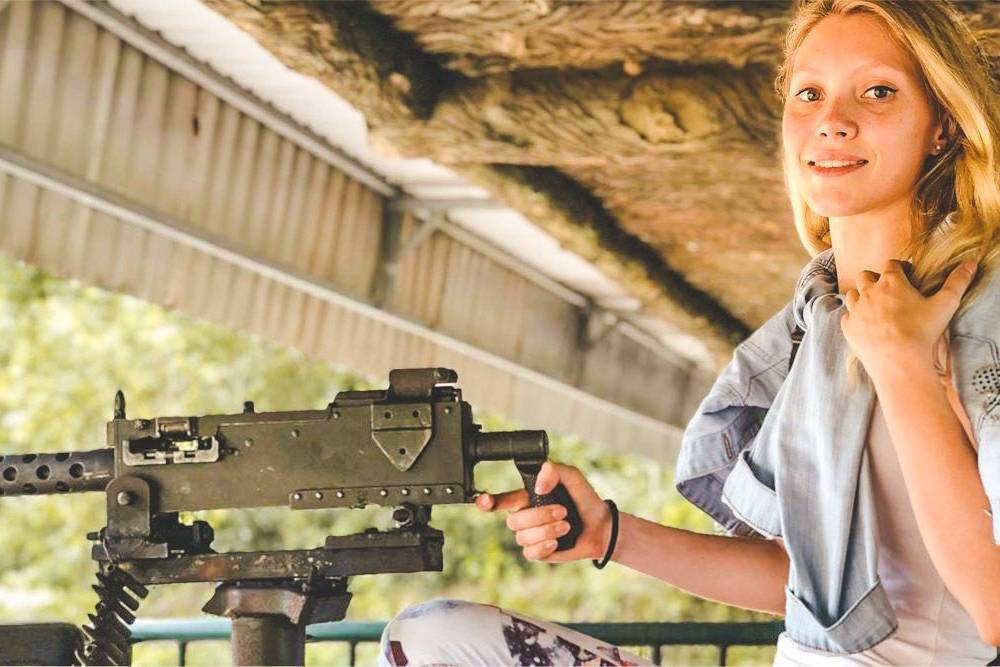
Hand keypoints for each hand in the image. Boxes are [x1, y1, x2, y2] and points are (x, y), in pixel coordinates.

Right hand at [475, 461, 611, 562]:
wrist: (600, 526)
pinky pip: (530, 552)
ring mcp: (531, 535)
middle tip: (562, 512)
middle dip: (539, 516)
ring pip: (522, 537)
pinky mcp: (538, 552)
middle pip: (513, 521)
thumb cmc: (585, 500)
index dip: (487, 502)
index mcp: (527, 497)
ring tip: (566, 525)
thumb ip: (554, 471)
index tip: (484, 501)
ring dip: (547, 530)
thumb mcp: (573, 477)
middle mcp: (525, 516)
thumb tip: (538, 486)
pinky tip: (557, 542)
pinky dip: (544, 546)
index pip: (500, 500)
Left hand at [841, 258, 977, 377]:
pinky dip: (855, 319)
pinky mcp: (848, 327)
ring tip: (875, 308)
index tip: (906, 276)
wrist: (899, 362)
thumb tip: (970, 264)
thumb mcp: (945, 304)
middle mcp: (869, 292)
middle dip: (875, 280)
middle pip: (865, 275)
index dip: (899, 268)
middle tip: (888, 292)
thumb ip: (957, 282)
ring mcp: (856, 309)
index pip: (891, 264)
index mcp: (891, 282)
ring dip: (861, 297)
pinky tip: (866, 325)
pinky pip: (847, 317)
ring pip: (852, 294)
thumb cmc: (923, 331)